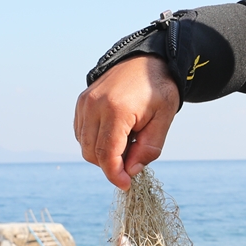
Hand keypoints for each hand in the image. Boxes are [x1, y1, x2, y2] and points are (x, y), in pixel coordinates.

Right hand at [74, 55, 179, 188]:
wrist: (147, 60)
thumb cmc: (159, 89)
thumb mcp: (164, 119)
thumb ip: (149, 148)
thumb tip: (130, 171)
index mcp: (116, 110)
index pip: (107, 155)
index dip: (115, 175)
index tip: (126, 185)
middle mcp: (94, 105)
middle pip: (93, 153)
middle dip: (111, 164)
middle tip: (135, 156)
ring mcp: (84, 103)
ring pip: (85, 145)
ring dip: (103, 153)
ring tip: (129, 139)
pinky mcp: (81, 102)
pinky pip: (82, 133)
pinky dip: (96, 141)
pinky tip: (116, 133)